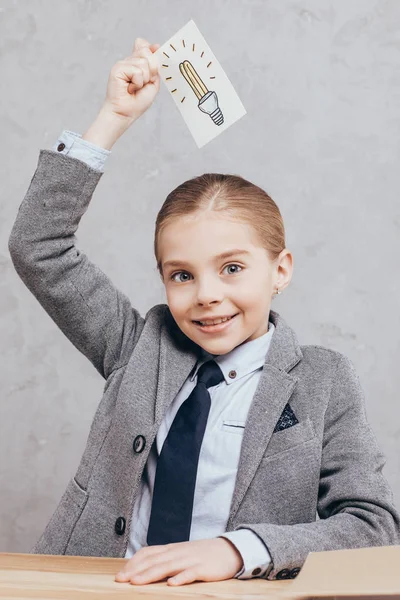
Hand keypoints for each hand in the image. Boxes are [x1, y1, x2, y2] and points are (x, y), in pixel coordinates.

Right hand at [102, 37, 160, 123]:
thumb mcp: (152, 82)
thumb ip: (154, 66)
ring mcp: (122, 63)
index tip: (156, 52)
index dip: (152, 50)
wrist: (125, 113)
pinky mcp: (117, 68)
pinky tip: (129, 89)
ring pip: (143, 63)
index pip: (145, 47)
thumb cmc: (138, 102)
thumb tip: (155, 45)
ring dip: (144, 80)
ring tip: (134, 88)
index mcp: (136, 63)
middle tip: (143, 84)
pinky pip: (136, 71)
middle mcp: (129, 61)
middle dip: (151, 71)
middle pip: (147, 53)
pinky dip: (137, 83)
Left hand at [115, 538, 243, 585]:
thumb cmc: (201, 555)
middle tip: (121, 580)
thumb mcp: (180, 554)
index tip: (120, 574)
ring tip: (137, 582)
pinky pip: (190, 573)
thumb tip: (143, 567)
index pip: (148, 553)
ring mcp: (190, 559)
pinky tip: (172, 584)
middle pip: (153, 561)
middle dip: (135, 570)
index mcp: (171, 549)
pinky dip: (181, 578)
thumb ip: (164, 558)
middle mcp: (177, 552)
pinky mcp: (203, 568)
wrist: (228, 550)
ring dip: (150, 574)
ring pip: (167, 566)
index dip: (133, 563)